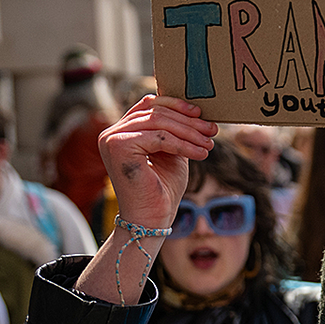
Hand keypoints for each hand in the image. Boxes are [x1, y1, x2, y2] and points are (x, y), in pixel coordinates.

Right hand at [97, 95, 217, 230]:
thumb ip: (174, 131)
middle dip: (188, 121)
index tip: (201, 114)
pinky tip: (201, 153)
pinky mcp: (118, 147)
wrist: (151, 219)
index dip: (176, 105)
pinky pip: (159, 138)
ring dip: (190, 132)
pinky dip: (184, 144)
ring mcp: (112, 138)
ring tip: (209, 142)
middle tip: (212, 129)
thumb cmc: (162, 189)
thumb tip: (194, 110)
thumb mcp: (171, 152)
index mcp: (121, 131)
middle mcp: (111, 132)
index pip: (149, 105)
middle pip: (156, 112)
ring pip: (159, 123)